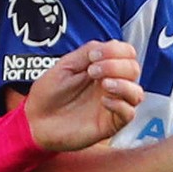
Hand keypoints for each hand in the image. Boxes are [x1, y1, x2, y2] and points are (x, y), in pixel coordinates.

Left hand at [24, 40, 141, 150]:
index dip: (115, 50)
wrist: (35, 121)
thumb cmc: (48, 94)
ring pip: (137, 92)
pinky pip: (129, 114)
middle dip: (116, 65)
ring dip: (123, 84)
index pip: (127, 53)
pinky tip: (104, 102)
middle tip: (92, 72)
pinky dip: (120, 104)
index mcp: (103, 68)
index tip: (93, 56)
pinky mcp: (110, 124)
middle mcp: (111, 85)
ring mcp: (112, 104)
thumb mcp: (65, 65)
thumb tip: (107, 46)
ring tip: (103, 84)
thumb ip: (86, 53)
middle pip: (134, 69)